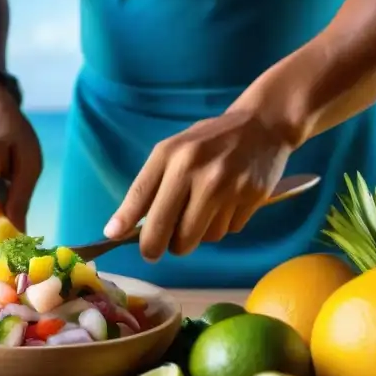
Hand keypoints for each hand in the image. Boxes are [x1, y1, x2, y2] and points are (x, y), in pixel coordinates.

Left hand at [104, 110, 292, 260]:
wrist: (262, 125)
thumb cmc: (209, 141)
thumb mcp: (173, 151)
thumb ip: (148, 187)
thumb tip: (118, 229)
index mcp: (171, 155)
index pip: (141, 196)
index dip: (125, 222)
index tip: (113, 237)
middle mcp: (196, 170)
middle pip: (169, 232)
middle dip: (158, 247)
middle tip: (156, 250)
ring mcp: (226, 186)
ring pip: (200, 238)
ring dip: (196, 235)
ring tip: (202, 211)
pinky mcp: (250, 198)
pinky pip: (226, 232)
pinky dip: (222, 225)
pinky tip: (227, 204)